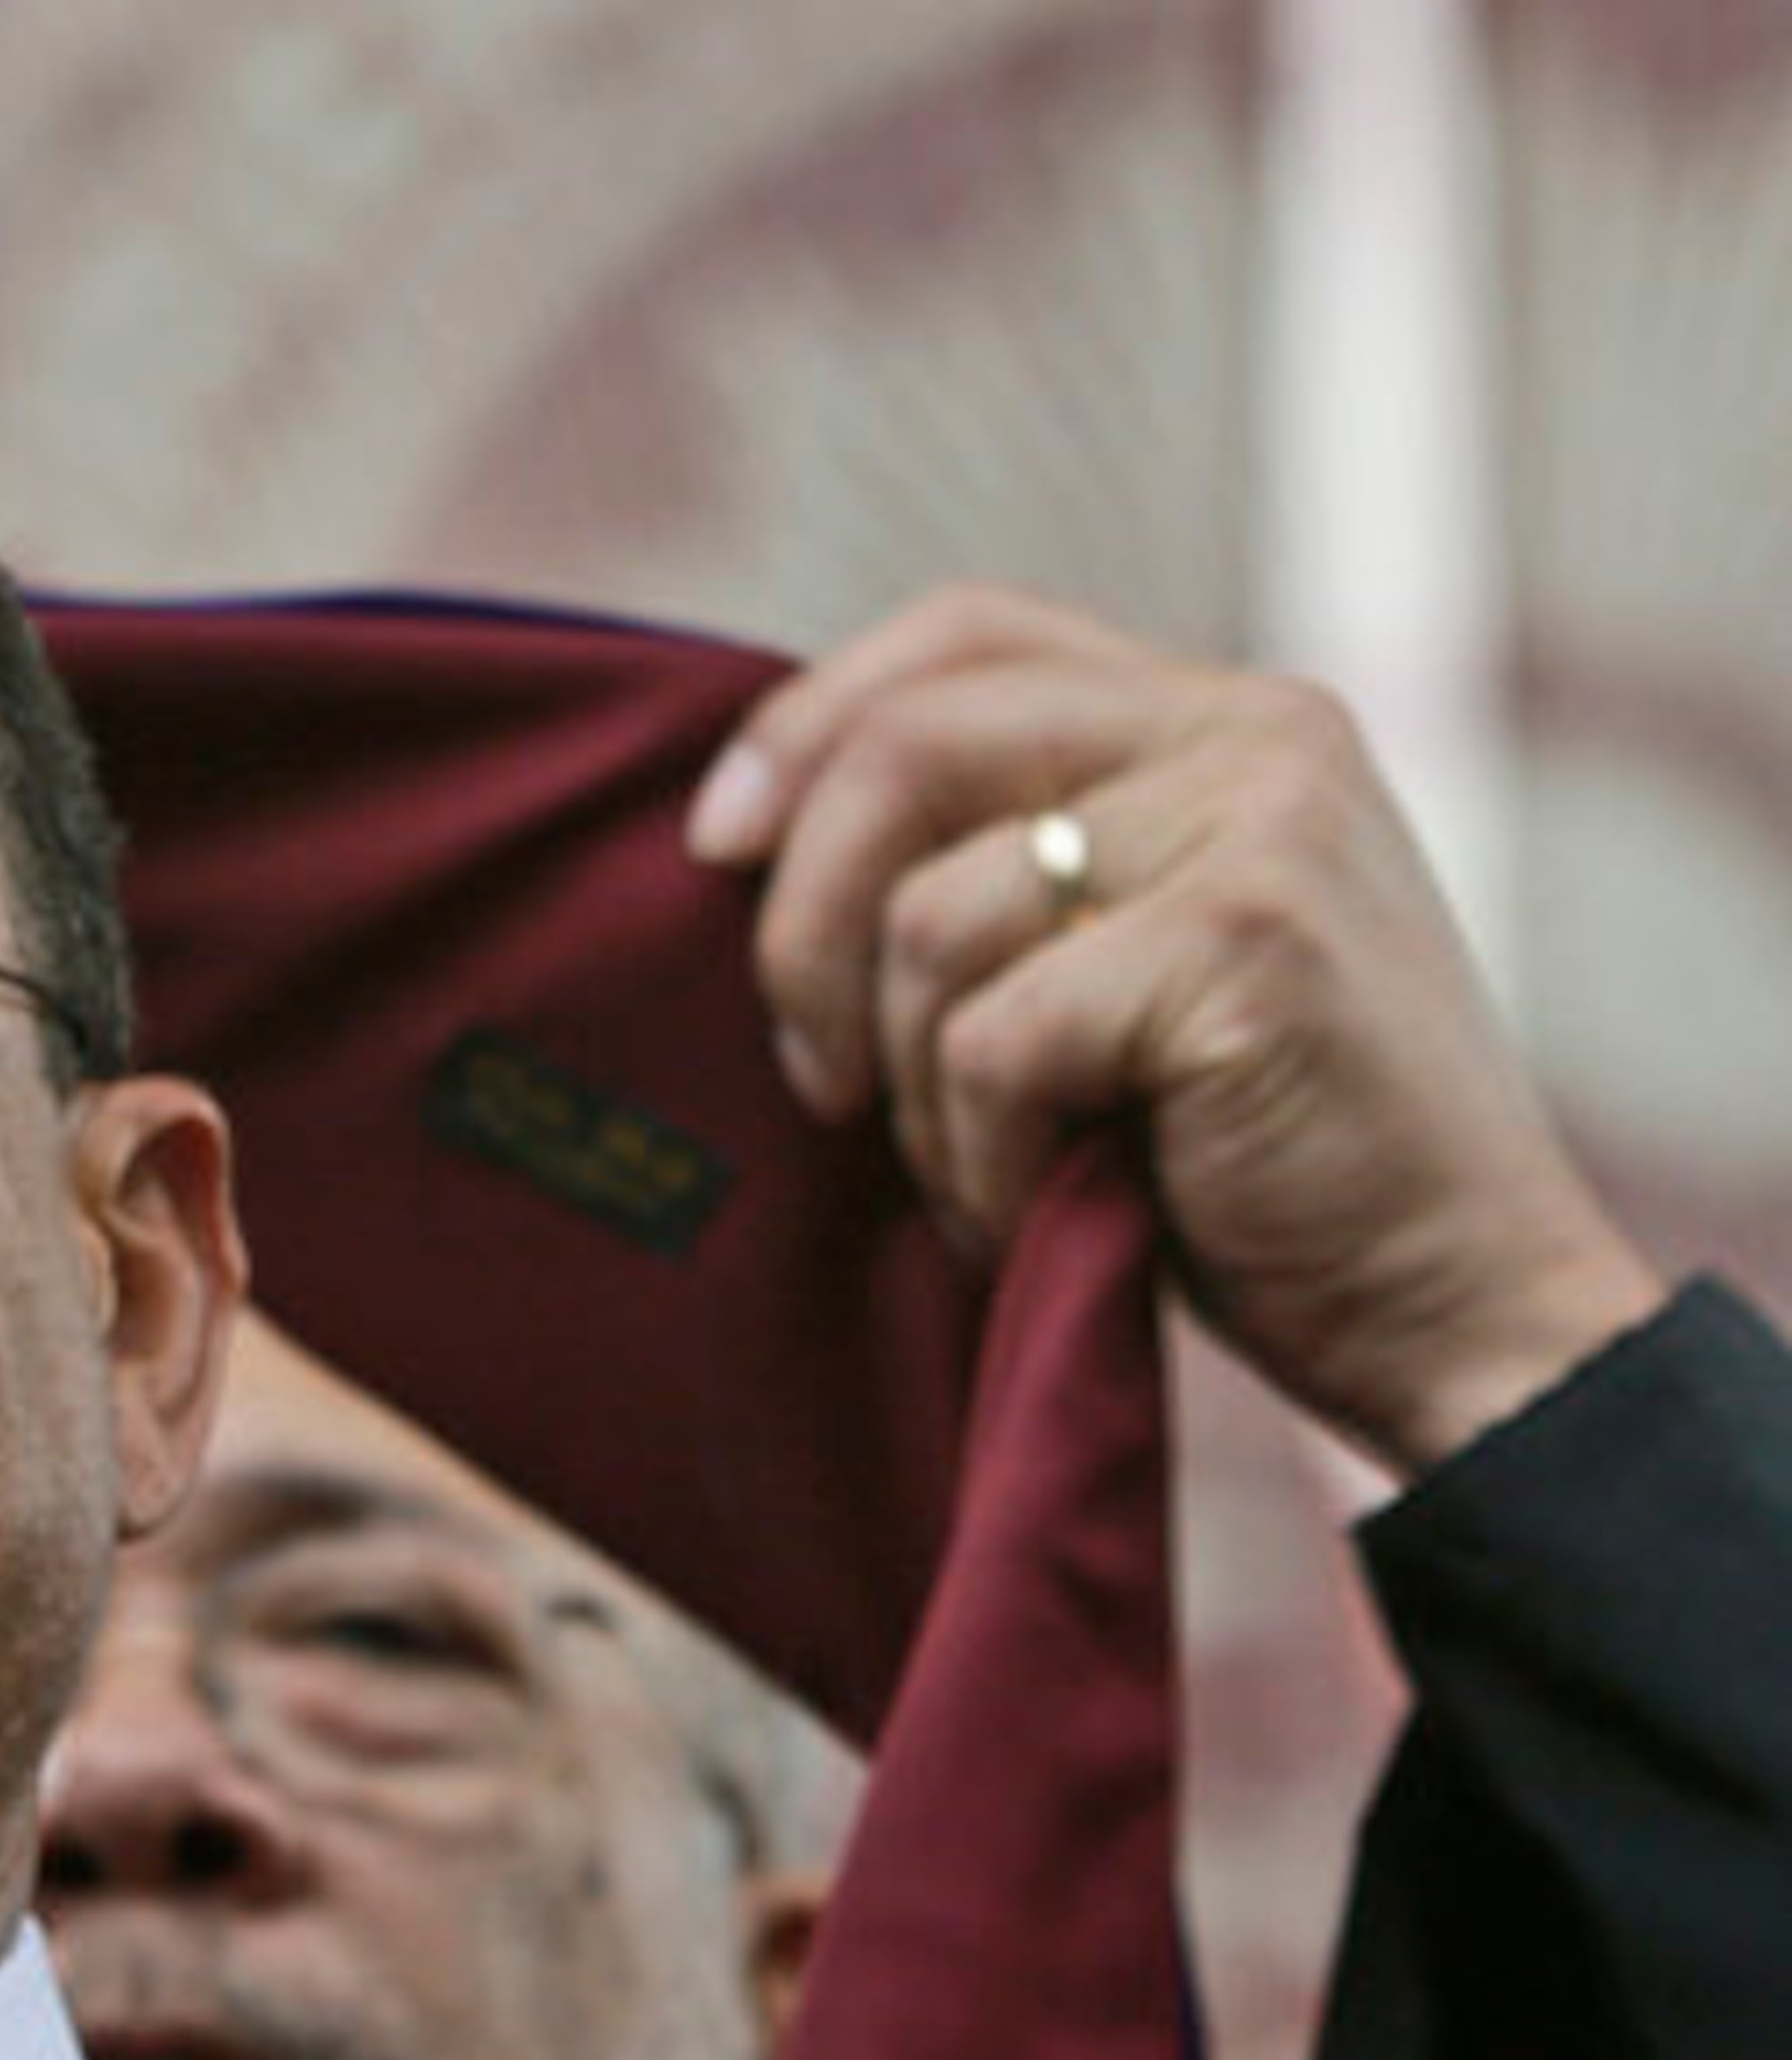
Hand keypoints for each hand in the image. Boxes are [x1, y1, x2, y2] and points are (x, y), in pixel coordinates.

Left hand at [686, 584, 1662, 1473]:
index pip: (961, 635)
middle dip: (803, 927)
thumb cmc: (1257, 1170)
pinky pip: (992, 1042)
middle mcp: (1255, 734)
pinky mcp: (1246, 945)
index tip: (713, 849)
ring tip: (984, 1175)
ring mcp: (1262, 827)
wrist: (1460, 1310)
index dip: (805, 725)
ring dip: (912, 1089)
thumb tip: (758, 838)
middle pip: (908, 748)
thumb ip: (1011, 865)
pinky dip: (978, 1159)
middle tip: (818, 1078)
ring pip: (930, 921)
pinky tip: (1038, 1213)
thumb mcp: (1124, 970)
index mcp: (1222, 718)